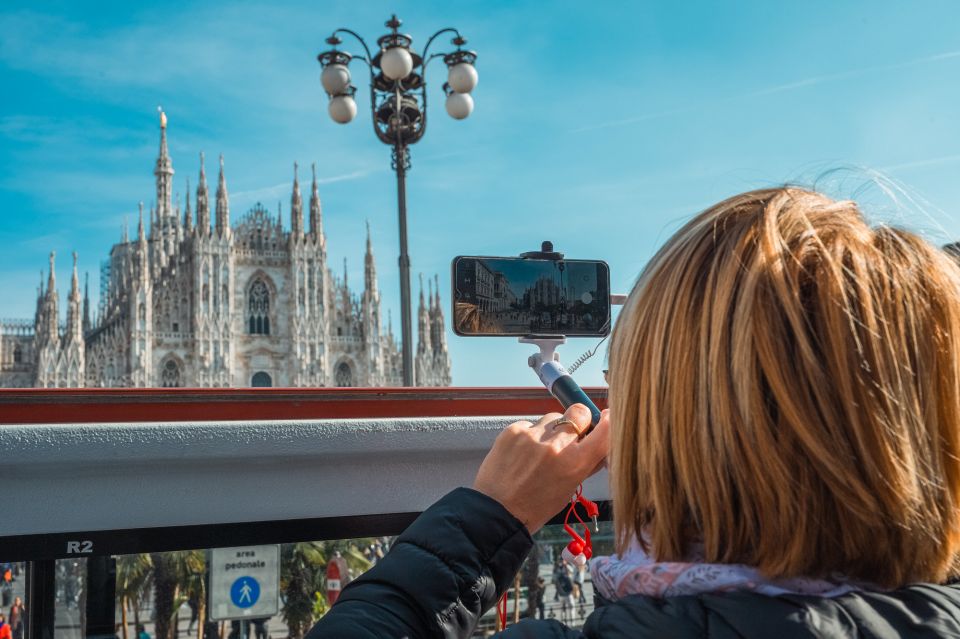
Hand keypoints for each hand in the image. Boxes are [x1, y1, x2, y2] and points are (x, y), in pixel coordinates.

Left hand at [473, 404, 609, 533]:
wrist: (497, 511)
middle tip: (571, 433)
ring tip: (540, 450)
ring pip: (554, 418)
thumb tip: (600, 446)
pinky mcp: (514, 430)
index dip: (608, 421)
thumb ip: (585, 464)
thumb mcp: (569, 489)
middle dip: (579, 420)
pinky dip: (530, 435)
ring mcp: (533, 435)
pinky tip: (523, 454)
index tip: (607, 416)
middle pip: (578, 412)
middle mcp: (557, 445)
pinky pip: (531, 424)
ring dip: (552, 429)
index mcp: (575, 463)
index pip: (604, 430)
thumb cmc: (536, 506)